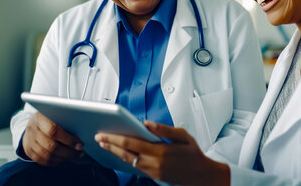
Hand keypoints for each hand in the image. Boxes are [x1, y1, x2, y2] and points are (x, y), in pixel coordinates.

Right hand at [22, 111, 83, 165]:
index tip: (80, 145)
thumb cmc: (49, 118)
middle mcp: (33, 130)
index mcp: (40, 118)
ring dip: (64, 158)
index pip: (54, 131)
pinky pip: (43, 161)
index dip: (68, 139)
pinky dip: (55, 161)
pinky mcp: (29, 151)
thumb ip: (65, 120)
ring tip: (74, 156)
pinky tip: (64, 158)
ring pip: (47, 156)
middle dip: (68, 152)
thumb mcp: (55, 113)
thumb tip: (83, 130)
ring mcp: (30, 142)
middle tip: (80, 152)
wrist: (31, 124)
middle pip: (51, 146)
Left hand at [95, 121, 229, 185]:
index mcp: (160, 151)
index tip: (104, 133)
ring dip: (115, 152)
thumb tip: (147, 123)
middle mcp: (154, 163)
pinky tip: (119, 153)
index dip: (115, 138)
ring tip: (105, 144)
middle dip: (110, 145)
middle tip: (98, 137)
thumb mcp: (183, 137)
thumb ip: (164, 129)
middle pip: (126, 153)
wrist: (201, 175)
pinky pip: (135, 166)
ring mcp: (153, 171)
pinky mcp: (153, 176)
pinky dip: (125, 158)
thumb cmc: (194, 154)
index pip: (132, 143)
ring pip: (128, 161)